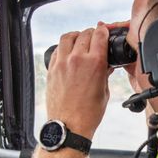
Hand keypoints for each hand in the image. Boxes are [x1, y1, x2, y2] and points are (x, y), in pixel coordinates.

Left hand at [46, 23, 113, 139]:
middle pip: (84, 34)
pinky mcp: (52, 69)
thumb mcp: (104, 91)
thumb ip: (105, 73)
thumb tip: (106, 65)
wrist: (69, 126)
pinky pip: (57, 50)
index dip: (104, 31)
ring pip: (68, 37)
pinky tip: (68, 52)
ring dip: (76, 36)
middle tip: (95, 38)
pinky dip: (64, 47)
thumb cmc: (88, 113)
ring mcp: (62, 63)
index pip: (99, 35)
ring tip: (80, 40)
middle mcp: (77, 59)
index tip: (104, 31)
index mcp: (94, 63)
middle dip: (92, 34)